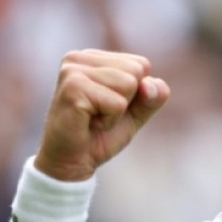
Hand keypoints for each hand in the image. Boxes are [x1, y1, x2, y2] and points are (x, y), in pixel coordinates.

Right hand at [35, 49, 170, 180]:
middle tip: (98, 114)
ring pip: (129, 84)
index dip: (134, 94)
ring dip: (116, 112)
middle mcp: (78, 58)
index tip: (106, 106)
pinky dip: (109, 121)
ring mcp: (73, 71)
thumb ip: (151, 97)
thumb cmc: (98, 136)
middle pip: (137, 71)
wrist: (70, 164)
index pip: (141, 64)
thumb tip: (151, 84)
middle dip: (126, 101)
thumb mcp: (133, 113)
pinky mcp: (73, 89)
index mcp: (92, 57)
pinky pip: (117, 104)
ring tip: (92, 118)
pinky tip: (87, 124)